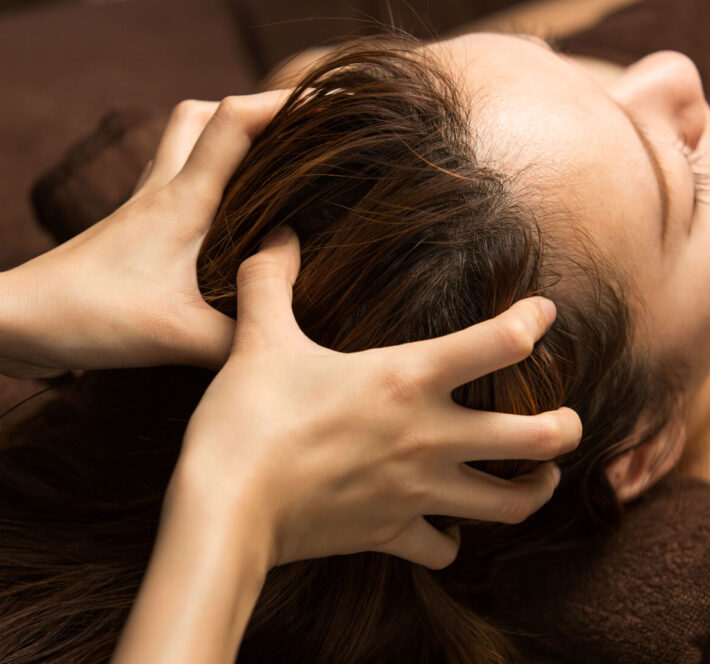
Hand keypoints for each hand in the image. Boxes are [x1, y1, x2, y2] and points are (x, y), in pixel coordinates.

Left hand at [0, 91, 288, 377]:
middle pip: (202, 114)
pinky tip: (224, 219)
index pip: (234, 122)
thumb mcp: (178, 336)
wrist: (18, 322)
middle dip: (251, 113)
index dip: (283, 103)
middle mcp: (162, 190)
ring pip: (183, 142)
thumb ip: (239, 338)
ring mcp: (143, 207)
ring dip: (223, 140)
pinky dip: (204, 180)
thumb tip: (280, 337)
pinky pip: (172, 181)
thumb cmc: (90, 316)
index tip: (327, 105)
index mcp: (182, 199)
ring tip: (263, 169)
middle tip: (290, 139)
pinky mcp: (133, 229)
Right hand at [174, 226, 581, 571]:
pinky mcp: (390, 534)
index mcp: (407, 378)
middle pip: (539, 437)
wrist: (225, 509)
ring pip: (511, 504)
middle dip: (567, 428)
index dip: (532, 321)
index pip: (500, 341)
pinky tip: (445, 530)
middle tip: (567, 419)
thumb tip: (277, 235)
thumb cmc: (248, 419)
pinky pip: (441, 550)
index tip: (543, 313)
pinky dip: (449, 542)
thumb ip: (270, 279)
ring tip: (540, 477)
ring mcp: (416, 492)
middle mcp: (429, 437)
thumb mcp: (258, 338)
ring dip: (535, 490)